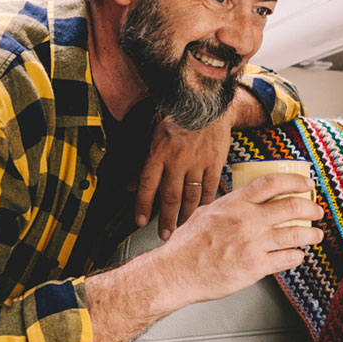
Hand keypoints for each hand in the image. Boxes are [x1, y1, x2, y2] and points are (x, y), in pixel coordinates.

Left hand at [134, 115, 230, 238]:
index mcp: (158, 152)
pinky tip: (201, 213)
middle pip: (170, 196)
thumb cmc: (177, 122)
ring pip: (190, 196)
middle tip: (164, 235)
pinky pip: (210, 188)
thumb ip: (141, 164)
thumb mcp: (153, 138)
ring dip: (185, 215)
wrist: (207, 106)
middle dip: (165, 219)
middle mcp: (177, 159)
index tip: (139, 222)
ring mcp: (198, 162)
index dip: (142, 204)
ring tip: (181, 227)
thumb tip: (128, 187)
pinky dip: (205, 203)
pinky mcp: (215, 162)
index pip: (147, 184)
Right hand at [154, 171, 324, 305]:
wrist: (176, 273)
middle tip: (317, 211)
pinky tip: (298, 255)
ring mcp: (254, 244)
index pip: (273, 183)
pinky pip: (288, 258)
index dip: (295, 181)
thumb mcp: (205, 213)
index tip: (307, 184)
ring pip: (297, 234)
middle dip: (311, 208)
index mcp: (235, 204)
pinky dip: (298, 256)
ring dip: (312, 234)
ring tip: (316, 235)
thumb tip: (241, 200)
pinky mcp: (256, 267)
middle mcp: (248, 221)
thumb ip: (228, 206)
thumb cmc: (186, 246)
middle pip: (292, 206)